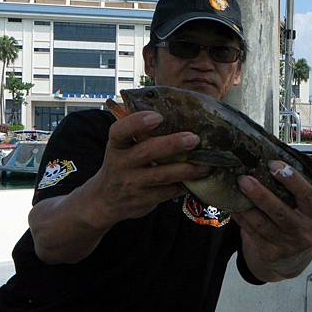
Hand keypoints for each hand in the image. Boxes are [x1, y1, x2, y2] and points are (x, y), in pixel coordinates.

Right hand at [86, 111, 209, 229]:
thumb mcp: (122, 147)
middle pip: (147, 152)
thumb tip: (173, 111)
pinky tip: (198, 178)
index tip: (158, 116)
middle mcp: (121, 164)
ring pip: (162, 175)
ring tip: (206, 164)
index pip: (121, 131)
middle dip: (172, 144)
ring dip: (186, 169)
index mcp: (116, 145)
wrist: (106, 199)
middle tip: (193, 138)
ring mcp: (133, 184)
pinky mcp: (144, 200)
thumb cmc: (122, 164)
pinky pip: (168, 192)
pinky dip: (185, 185)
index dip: (137, 122)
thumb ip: (138, 133)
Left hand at [232, 160, 311, 279]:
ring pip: (261, 223)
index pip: (308, 196)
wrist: (291, 261)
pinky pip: (250, 231)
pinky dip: (240, 216)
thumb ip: (295, 191)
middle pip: (280, 211)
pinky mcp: (269, 253)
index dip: (292, 180)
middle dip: (260, 193)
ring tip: (235, 186)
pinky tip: (232, 204)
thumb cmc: (297, 223)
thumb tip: (271, 159)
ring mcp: (287, 245)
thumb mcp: (306, 210)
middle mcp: (305, 233)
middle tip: (244, 178)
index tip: (274, 165)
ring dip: (246, 204)